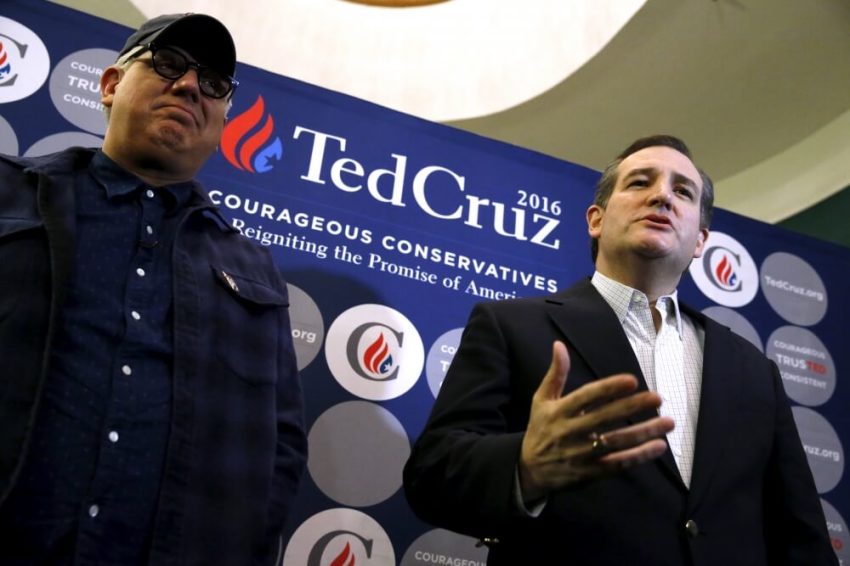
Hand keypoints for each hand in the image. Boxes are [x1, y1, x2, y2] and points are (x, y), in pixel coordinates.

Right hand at [518, 341, 673, 501]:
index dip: (608, 388)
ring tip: (668, 422)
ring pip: (615, 442)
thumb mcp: (541, 400)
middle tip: (657, 397)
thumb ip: (555, 374)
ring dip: (643, 432)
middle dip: (632, 407)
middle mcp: (569, 432)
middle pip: (604, 418)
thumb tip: (559, 345)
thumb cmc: (540, 428)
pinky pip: (617, 464)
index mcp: (558, 411)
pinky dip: (638, 456)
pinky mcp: (589, 473)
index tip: (632, 380)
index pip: (586, 397)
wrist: (529, 470)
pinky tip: (658, 446)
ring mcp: (580, 454)